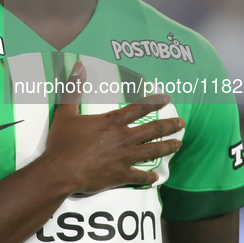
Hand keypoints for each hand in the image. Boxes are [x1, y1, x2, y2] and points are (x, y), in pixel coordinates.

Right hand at [45, 60, 183, 193]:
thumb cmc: (63, 141)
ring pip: (153, 151)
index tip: (166, 99)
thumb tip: (78, 65)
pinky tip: (156, 176)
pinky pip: (141, 176)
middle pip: (153, 130)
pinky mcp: (121, 176)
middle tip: (182, 124)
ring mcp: (125, 158)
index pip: (139, 108)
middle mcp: (124, 138)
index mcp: (113, 122)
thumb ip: (74, 89)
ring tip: (179, 144)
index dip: (154, 102)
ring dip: (168, 147)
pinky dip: (150, 176)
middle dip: (169, 125)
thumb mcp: (66, 112)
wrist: (61, 170)